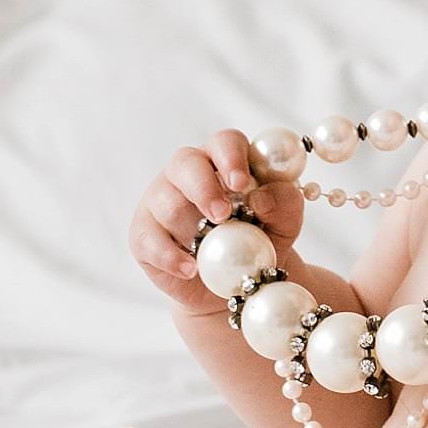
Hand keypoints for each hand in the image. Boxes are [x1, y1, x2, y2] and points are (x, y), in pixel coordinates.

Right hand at [130, 132, 305, 316]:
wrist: (234, 285)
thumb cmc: (260, 242)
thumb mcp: (284, 225)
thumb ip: (284, 204)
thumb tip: (261, 198)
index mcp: (223, 160)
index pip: (224, 142)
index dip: (231, 158)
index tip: (242, 183)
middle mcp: (188, 173)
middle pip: (185, 163)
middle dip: (204, 189)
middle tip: (222, 216)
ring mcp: (160, 200)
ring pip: (167, 203)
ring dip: (192, 231)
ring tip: (212, 255)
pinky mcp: (143, 233)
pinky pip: (150, 240)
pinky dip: (171, 257)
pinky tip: (190, 269)